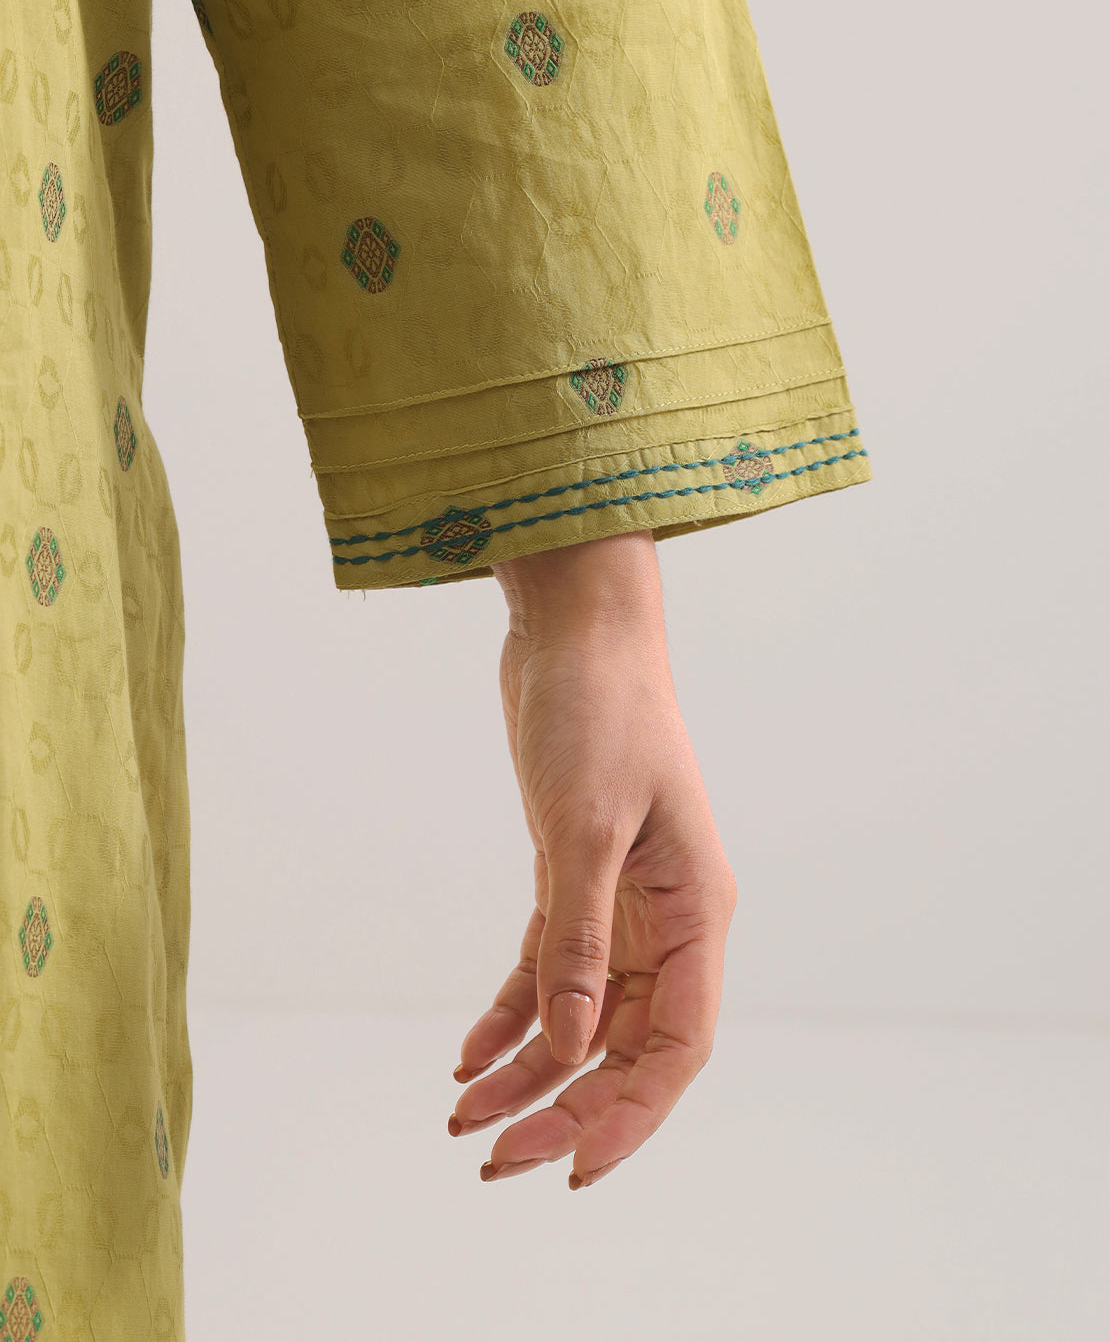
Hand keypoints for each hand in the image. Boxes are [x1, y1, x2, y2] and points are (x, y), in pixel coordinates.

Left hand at [449, 531, 736, 1187]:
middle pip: (623, 1043)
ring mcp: (621, 901)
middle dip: (563, 1105)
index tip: (569, 1165)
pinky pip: (548, 969)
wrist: (576, 630)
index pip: (676, 1044)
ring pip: (579, 1015)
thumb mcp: (586, 828)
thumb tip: (565, 1051)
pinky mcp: (574, 877)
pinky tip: (467, 1055)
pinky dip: (510, 1014)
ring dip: (527, 1070)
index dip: (630, 1116)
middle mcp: (667, 918)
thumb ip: (577, 941)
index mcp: (697, 911)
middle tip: (492, 1157)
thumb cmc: (601, 712)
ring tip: (463, 1118)